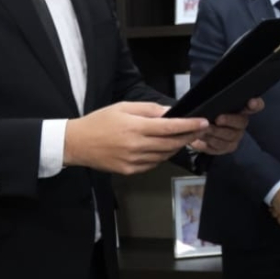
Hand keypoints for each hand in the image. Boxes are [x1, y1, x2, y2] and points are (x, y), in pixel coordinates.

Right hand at [64, 102, 206, 174]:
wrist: (77, 144)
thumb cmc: (99, 122)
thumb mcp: (123, 107)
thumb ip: (148, 109)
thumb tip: (169, 111)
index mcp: (135, 127)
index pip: (170, 127)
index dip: (189, 125)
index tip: (203, 122)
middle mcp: (136, 146)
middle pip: (171, 144)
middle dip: (189, 137)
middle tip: (200, 130)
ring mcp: (133, 161)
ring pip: (164, 156)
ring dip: (177, 147)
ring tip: (184, 138)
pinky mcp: (130, 171)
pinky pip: (153, 164)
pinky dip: (162, 156)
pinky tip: (164, 148)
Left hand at [189, 98, 263, 155]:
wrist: (197, 129)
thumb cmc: (207, 113)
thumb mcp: (210, 104)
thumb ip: (215, 100)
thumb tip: (211, 98)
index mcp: (241, 108)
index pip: (256, 105)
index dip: (256, 104)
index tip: (251, 102)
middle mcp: (241, 123)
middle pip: (241, 122)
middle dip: (229, 120)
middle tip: (217, 119)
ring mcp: (235, 137)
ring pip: (229, 136)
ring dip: (215, 133)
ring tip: (203, 129)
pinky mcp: (226, 148)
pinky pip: (220, 146)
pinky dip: (209, 142)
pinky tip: (201, 137)